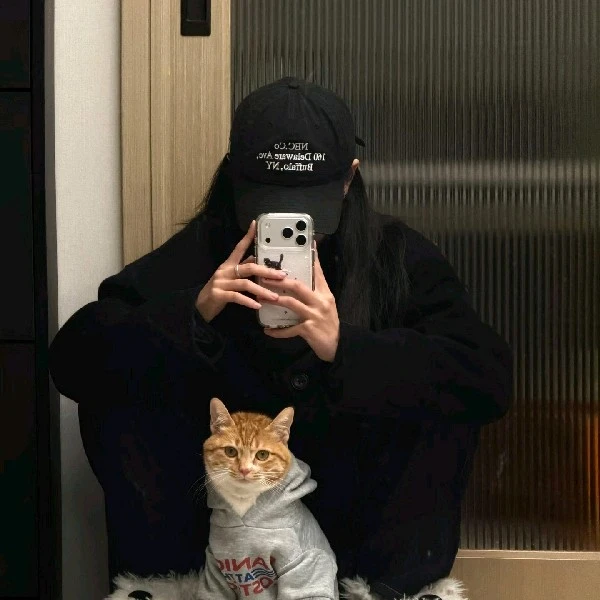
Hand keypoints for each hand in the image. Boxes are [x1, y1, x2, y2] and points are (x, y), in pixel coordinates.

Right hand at [195, 221, 286, 322]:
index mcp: (228, 264)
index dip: (247, 237)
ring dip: (261, 290)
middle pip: (249, 267)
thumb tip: (257, 259)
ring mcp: (221, 282)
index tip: (255, 224)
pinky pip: (237, 296)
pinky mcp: (218, 295)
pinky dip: (248, 301)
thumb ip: (242, 269)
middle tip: (281, 276)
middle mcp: (225, 271)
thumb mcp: (230, 278)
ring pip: (245, 283)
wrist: (201, 307)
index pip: (239, 247)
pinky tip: (257, 305)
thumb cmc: (219, 291)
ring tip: (274, 297)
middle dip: (267, 272)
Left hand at [263, 245, 339, 361]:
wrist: (337, 345)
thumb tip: (299, 281)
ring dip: (274, 300)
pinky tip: (267, 331)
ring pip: (291, 303)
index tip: (305, 245)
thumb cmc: (328, 323)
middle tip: (264, 276)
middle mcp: (320, 301)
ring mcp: (314, 315)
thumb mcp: (326, 305)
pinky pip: (289, 329)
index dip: (310, 259)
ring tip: (260, 297)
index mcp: (325, 294)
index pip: (317, 273)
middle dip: (279, 281)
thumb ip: (315, 293)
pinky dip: (278, 330)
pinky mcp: (309, 329)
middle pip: (298, 286)